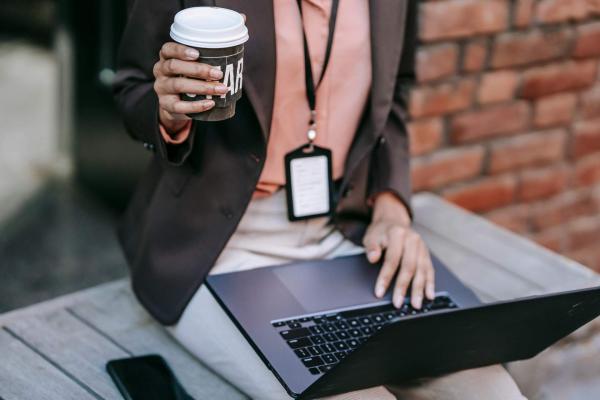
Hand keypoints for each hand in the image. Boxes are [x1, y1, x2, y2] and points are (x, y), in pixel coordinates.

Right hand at [153, 42, 228, 134]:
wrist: (175, 104)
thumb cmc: (188, 80)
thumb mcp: (189, 69)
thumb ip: (202, 62)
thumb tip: (234, 58)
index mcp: (166, 58)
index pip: (168, 50)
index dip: (181, 50)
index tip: (197, 54)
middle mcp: (160, 71)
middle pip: (174, 66)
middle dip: (198, 70)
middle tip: (218, 74)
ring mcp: (161, 89)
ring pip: (178, 85)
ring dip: (202, 87)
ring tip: (220, 89)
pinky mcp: (166, 105)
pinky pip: (179, 106)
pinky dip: (196, 105)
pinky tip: (210, 104)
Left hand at [363, 193, 434, 308]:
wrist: (393, 221)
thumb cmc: (380, 232)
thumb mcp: (371, 236)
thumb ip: (371, 247)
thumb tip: (373, 258)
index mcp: (398, 234)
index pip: (392, 259)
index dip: (385, 277)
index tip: (379, 292)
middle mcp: (413, 240)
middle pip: (409, 267)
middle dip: (403, 287)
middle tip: (398, 303)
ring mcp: (422, 247)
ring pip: (422, 270)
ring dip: (419, 289)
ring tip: (415, 304)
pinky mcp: (426, 254)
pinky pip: (430, 270)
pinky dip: (430, 283)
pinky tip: (429, 295)